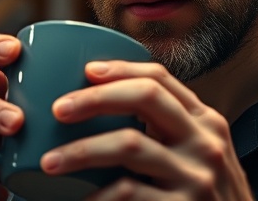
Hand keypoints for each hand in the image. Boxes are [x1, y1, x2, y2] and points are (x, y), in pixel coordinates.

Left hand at [39, 61, 253, 199]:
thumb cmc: (207, 199)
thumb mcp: (200, 156)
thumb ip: (169, 131)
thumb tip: (106, 107)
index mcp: (205, 122)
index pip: (161, 79)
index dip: (120, 69)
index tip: (87, 71)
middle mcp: (205, 142)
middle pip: (145, 97)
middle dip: (95, 99)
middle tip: (59, 109)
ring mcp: (197, 177)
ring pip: (130, 144)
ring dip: (81, 151)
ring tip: (50, 162)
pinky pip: (128, 193)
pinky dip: (97, 196)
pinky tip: (82, 200)